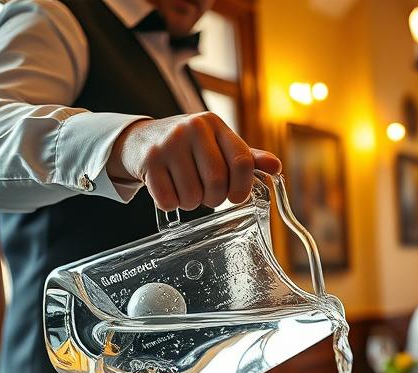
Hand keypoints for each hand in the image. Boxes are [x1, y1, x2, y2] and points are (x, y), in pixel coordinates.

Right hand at [107, 113, 280, 210]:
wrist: (141, 139)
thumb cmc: (189, 147)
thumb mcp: (219, 145)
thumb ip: (248, 158)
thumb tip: (276, 167)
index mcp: (215, 125)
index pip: (243, 161)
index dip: (243, 188)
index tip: (237, 198)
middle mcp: (192, 128)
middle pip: (217, 183)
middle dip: (215, 199)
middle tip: (208, 196)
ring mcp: (168, 143)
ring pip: (193, 196)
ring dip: (192, 203)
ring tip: (187, 190)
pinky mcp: (148, 161)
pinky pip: (169, 200)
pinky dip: (171, 204)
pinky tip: (169, 190)